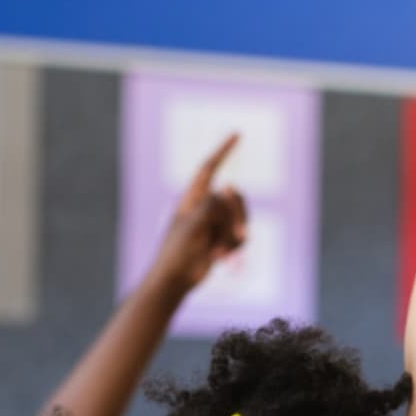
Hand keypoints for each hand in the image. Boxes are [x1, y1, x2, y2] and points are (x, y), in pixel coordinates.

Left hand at [151, 135, 247, 290]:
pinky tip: (224, 260)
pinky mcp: (222, 239)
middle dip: (237, 215)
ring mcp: (215, 223)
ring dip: (234, 236)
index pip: (209, 168)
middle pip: (233, 197)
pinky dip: (235, 247)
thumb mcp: (192, 224)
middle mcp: (205, 207)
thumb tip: (227, 190)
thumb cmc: (176, 251)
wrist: (175, 280)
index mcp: (192, 198)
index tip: (237, 134)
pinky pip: (241, 235)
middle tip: (237, 234)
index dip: (223, 151)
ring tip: (222, 254)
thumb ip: (211, 204)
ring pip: (240, 217)